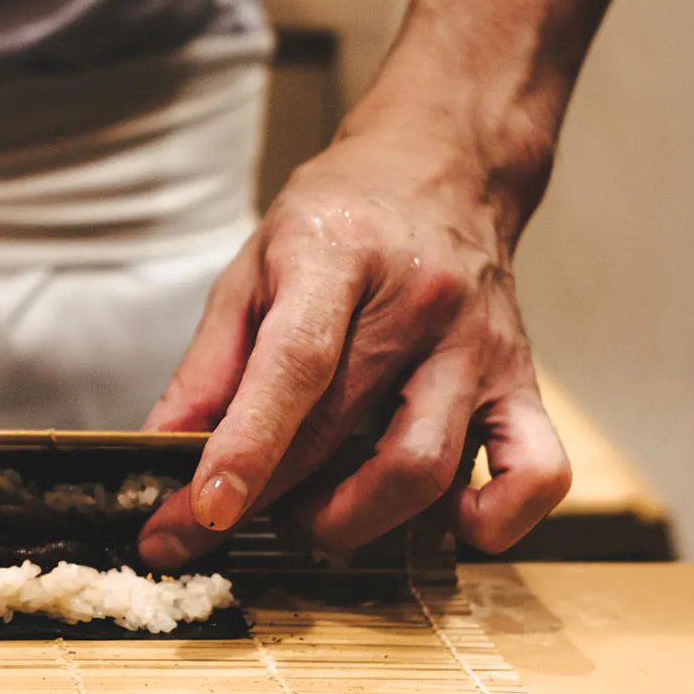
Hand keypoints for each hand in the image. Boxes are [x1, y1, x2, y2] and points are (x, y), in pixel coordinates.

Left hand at [138, 115, 570, 567]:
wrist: (443, 168)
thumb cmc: (338, 221)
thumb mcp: (252, 268)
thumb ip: (207, 365)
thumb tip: (160, 449)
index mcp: (340, 257)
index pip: (296, 365)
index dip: (247, 447)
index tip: (203, 511)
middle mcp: (422, 304)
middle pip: (345, 432)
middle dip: (267, 501)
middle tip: (216, 526)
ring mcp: (481, 347)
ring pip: (428, 469)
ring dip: (354, 519)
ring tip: (308, 516)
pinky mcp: (524, 382)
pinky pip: (534, 476)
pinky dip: (486, 522)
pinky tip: (432, 518)